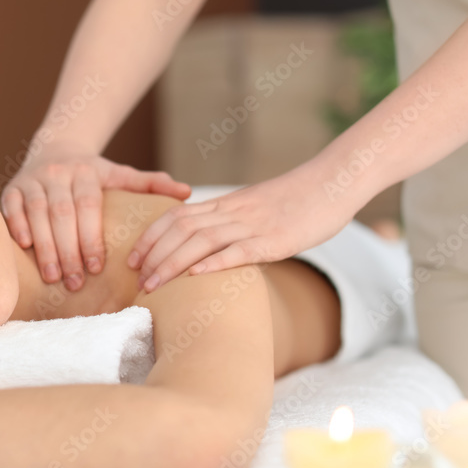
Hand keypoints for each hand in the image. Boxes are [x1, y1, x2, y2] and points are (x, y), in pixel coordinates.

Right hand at [0, 148, 190, 290]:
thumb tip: (186, 192)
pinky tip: (25, 250)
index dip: (90, 237)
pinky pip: (12, 209)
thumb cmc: (93, 173)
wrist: (55, 149)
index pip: (88, 206)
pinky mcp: (11, 188)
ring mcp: (32, 180)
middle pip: (61, 215)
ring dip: (44, 248)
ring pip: (36, 214)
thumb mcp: (120, 174)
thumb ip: (150, 184)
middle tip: (75, 282)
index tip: (96, 267)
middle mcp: (57, 173)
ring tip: (53, 276)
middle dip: (67, 251)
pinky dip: (18, 228)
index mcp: (86, 171)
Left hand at [127, 165, 357, 291]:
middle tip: (135, 279)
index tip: (133, 259)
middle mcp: (233, 212)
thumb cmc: (298, 200)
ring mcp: (253, 225)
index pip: (175, 217)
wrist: (334, 181)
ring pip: (201, 241)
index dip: (150, 237)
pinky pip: (240, 250)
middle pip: (180, 229)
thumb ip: (231, 223)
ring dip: (172, 264)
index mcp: (226, 204)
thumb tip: (210, 248)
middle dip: (153, 255)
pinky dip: (215, 263)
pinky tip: (195, 277)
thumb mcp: (255, 208)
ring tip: (153, 286)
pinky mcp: (276, 239)